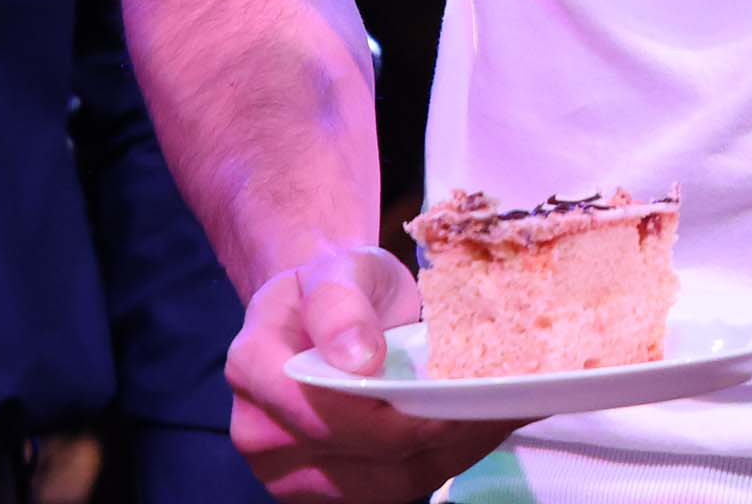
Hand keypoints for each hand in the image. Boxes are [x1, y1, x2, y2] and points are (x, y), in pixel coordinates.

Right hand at [225, 243, 526, 502]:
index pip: (320, 409)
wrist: (331, 311)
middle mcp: (258, 430)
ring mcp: (287, 471)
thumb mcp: (340, 269)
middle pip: (355, 455)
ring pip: (381, 485)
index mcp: (253, 366)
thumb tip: (359, 359)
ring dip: (448, 455)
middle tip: (498, 407)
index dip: (387, 415)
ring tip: (497, 419)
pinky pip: (391, 491)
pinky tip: (476, 433)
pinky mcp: (325, 491)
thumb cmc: (339, 286)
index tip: (450, 398)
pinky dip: (441, 465)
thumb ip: (341, 306)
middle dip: (431, 435)